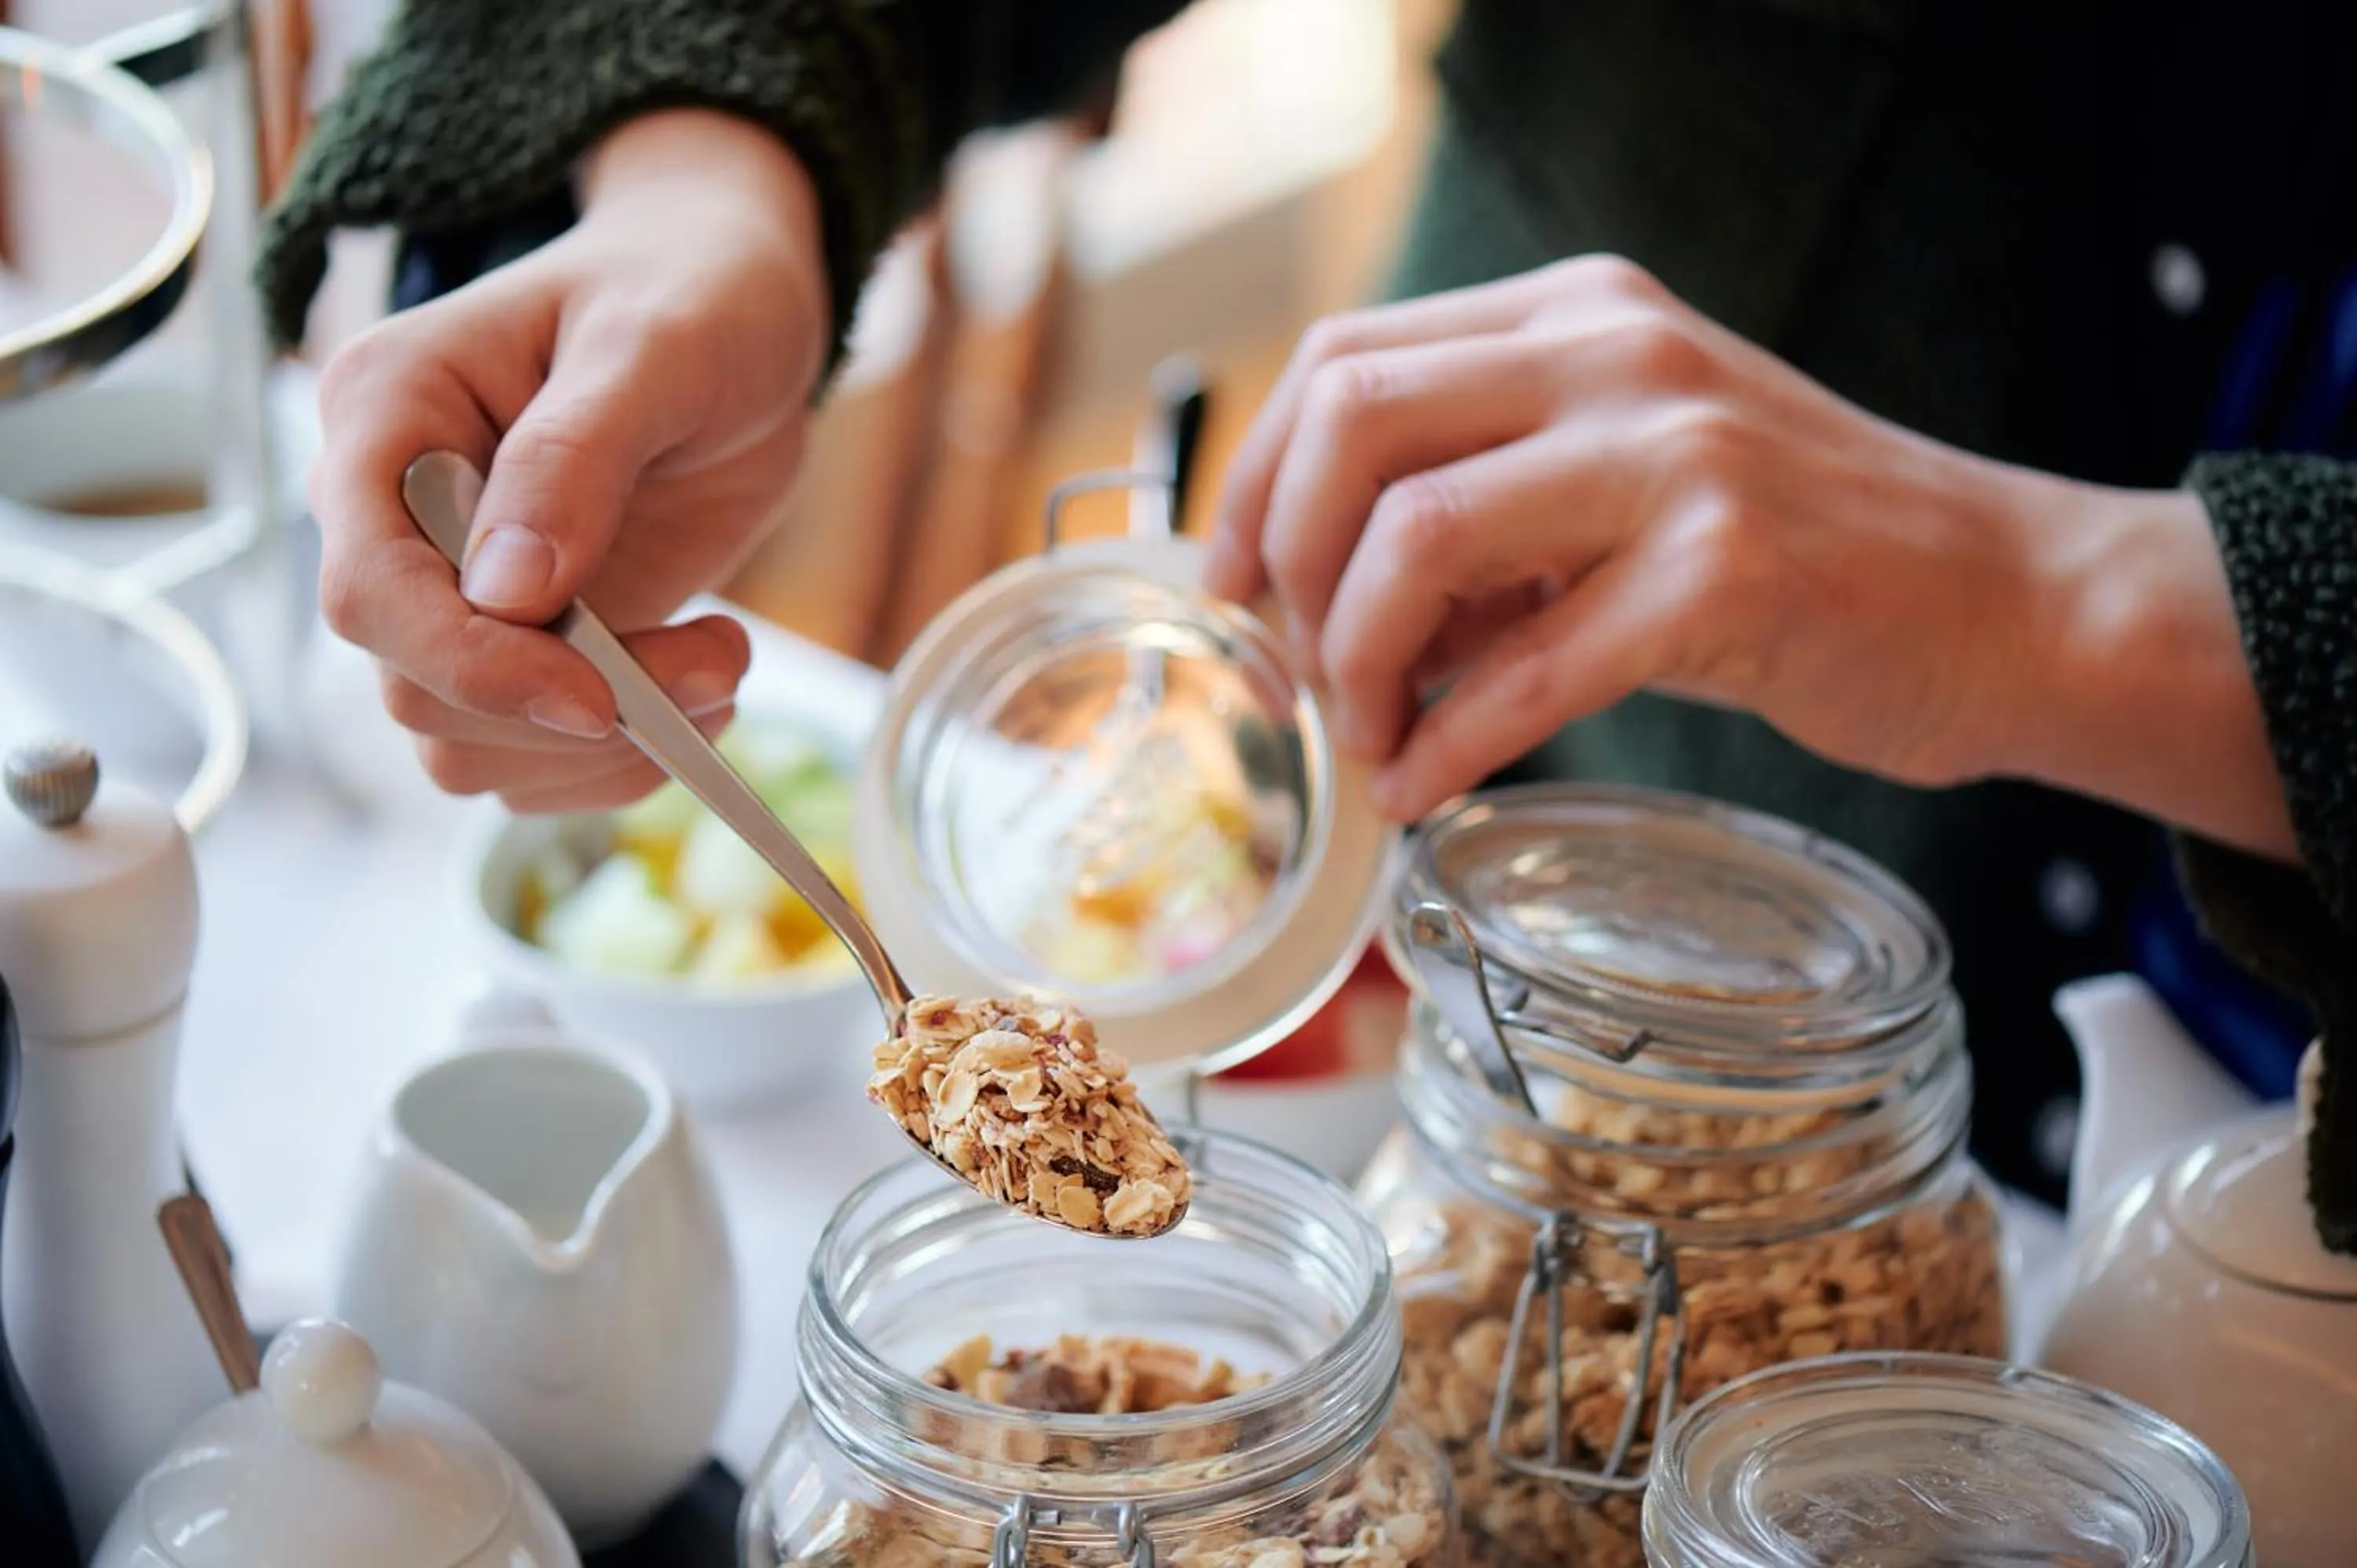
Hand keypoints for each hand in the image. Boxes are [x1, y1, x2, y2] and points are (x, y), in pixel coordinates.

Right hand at [311, 110, 829, 811]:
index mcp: (387, 413)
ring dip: (604, 749)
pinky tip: (701, 689)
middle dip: (572, 709)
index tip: (595, 699)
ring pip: (467, 745)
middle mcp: (394, 514)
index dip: (472, 664)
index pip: (370, 587)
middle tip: (721, 659)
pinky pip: (529, 756)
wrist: (739, 314)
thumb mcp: (654, 346)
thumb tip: (508, 592)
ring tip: (723, 665)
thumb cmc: (691, 294)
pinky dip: (617, 760)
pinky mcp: (524, 643)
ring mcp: (457, 590)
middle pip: (418, 689)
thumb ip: (576, 455)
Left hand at [1209, 256, 2295, 858]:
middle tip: (1296, 667)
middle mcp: (1617, 356)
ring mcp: (1677, 456)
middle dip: (1285, 563)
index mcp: (1577, 315)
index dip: (1255, 474)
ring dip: (1357, 662)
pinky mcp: (1728, 574)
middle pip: (1354, 419)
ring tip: (1371, 738)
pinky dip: (1447, 742)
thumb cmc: (1804, 555)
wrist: (2007, 604)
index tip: (1231, 578)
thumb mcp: (1629, 480)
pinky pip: (1525, 669)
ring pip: (1417, 536)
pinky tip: (1425, 787)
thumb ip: (1488, 507)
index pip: (1346, 356)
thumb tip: (1319, 600)